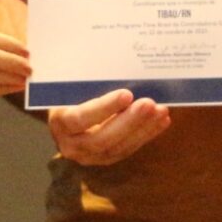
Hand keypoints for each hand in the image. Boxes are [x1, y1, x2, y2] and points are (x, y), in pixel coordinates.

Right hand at [47, 89, 170, 165]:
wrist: (65, 113)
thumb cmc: (72, 92)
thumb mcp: (75, 86)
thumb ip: (91, 81)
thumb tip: (121, 62)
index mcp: (60, 122)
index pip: (81, 118)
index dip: (104, 107)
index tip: (127, 94)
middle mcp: (71, 144)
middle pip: (102, 138)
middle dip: (129, 121)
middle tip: (150, 104)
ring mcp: (88, 156)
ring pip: (118, 147)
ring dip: (143, 129)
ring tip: (161, 111)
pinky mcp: (105, 159)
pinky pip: (128, 149)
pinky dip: (147, 134)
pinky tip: (161, 121)